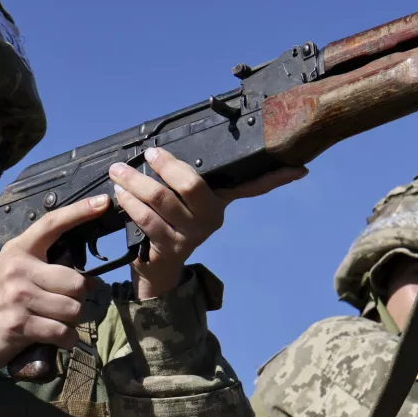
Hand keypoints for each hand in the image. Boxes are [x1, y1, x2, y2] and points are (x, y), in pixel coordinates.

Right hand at [0, 195, 109, 369]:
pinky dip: (66, 339)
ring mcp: (18, 296)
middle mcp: (17, 269)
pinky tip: (57, 338)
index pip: (51, 224)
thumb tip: (91, 281)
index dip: (79, 212)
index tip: (102, 202)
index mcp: (18, 250)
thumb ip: (47, 270)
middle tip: (62, 306)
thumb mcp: (16, 275)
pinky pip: (63, 332)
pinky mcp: (19, 324)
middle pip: (76, 282)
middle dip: (77, 299)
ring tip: (54, 321)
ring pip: (73, 309)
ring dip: (72, 322)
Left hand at [108, 147, 306, 299]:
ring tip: (119, 172)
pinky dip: (130, 204)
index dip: (276, 178)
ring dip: (136, 183)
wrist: (157, 269)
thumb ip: (183, 178)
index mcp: (220, 201)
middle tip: (147, 154)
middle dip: (166, 165)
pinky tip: (120, 195)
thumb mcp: (182, 201)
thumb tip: (163, 147)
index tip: (299, 169)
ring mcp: (192, 235)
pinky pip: (147, 219)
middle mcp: (212, 218)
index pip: (252, 187)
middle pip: (193, 184)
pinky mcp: (171, 248)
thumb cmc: (167, 223)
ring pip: (162, 199)